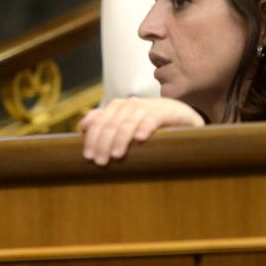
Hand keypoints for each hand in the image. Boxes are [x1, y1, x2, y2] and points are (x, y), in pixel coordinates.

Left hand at [79, 97, 204, 165]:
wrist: (184, 118)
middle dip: (104, 142)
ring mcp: (149, 106)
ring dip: (121, 138)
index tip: (88, 156)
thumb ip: (106, 125)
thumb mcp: (127, 126)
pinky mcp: (168, 111)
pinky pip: (154, 118)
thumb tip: (82, 128)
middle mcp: (131, 104)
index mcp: (119, 107)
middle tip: (101, 161)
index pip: (100, 120)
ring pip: (129, 120)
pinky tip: (141, 139)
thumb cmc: (151, 127)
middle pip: (112, 122)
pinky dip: (146, 127)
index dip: (92, 137)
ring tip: (117, 155)